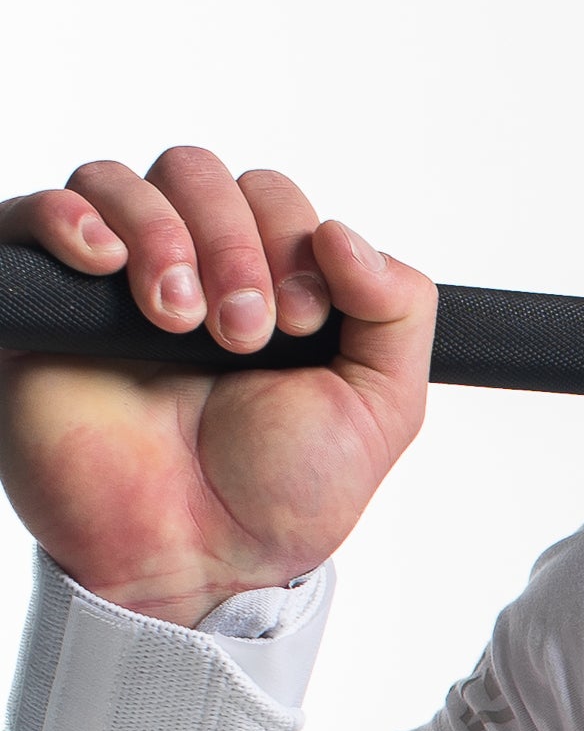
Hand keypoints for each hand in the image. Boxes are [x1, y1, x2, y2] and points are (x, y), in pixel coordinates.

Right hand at [0, 150, 432, 625]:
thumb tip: (345, 234)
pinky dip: (70, 218)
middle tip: (243, 333)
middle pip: (197, 174)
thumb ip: (398, 312)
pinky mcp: (42, 309)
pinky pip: (30, 216)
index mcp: (264, 281)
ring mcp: (109, 286)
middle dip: (233, 242)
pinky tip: (103, 261)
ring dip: (164, 236)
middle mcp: (186, 271)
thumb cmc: (280, 492)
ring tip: (179, 320)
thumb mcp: (381, 406)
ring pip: (119, 182)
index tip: (301, 324)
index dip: (291, 238)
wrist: (198, 556)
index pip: (270, 196)